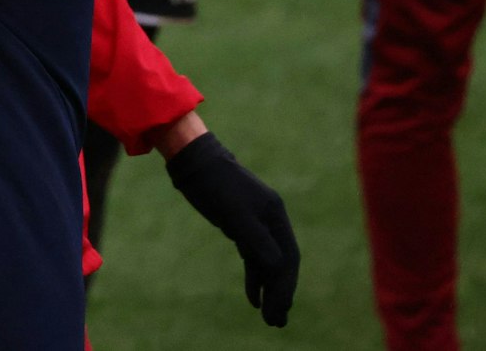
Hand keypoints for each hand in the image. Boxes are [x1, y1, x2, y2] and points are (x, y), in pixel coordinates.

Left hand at [166, 132, 299, 328]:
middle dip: (280, 293)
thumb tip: (278, 267)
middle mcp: (271, 221)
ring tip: (269, 318)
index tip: (279, 310)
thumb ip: (256, 239)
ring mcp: (257, 224)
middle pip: (281, 263)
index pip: (288, 257)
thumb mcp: (235, 213)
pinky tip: (254, 297)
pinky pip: (254, 257)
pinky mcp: (242, 226)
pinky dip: (255, 277)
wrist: (196, 163)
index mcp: (275, 215)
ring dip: (269, 289)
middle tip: (276, 322)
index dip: (286, 286)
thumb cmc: (215, 185)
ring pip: (268, 263)